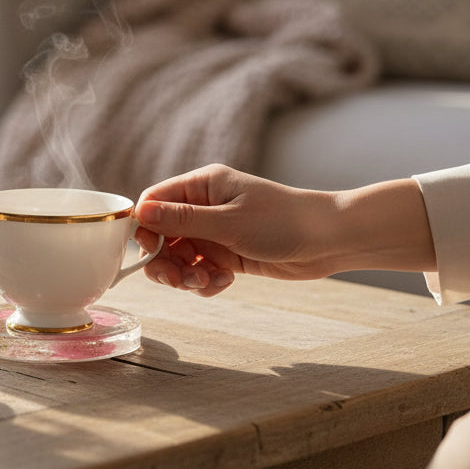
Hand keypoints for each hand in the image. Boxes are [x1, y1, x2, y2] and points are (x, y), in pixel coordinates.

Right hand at [133, 164, 434, 296]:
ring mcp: (215, 232)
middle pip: (161, 235)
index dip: (145, 228)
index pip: (154, 202)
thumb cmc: (283, 221)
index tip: (149, 251)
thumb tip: (140, 213)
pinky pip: (199, 270)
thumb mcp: (228, 222)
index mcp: (202, 186)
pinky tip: (224, 282)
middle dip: (164, 260)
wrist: (329, 241)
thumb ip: (182, 220)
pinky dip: (204, 281)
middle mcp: (204, 207)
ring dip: (185, 275)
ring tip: (205, 281)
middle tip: (176, 280)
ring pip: (179, 257)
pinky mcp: (227, 254)